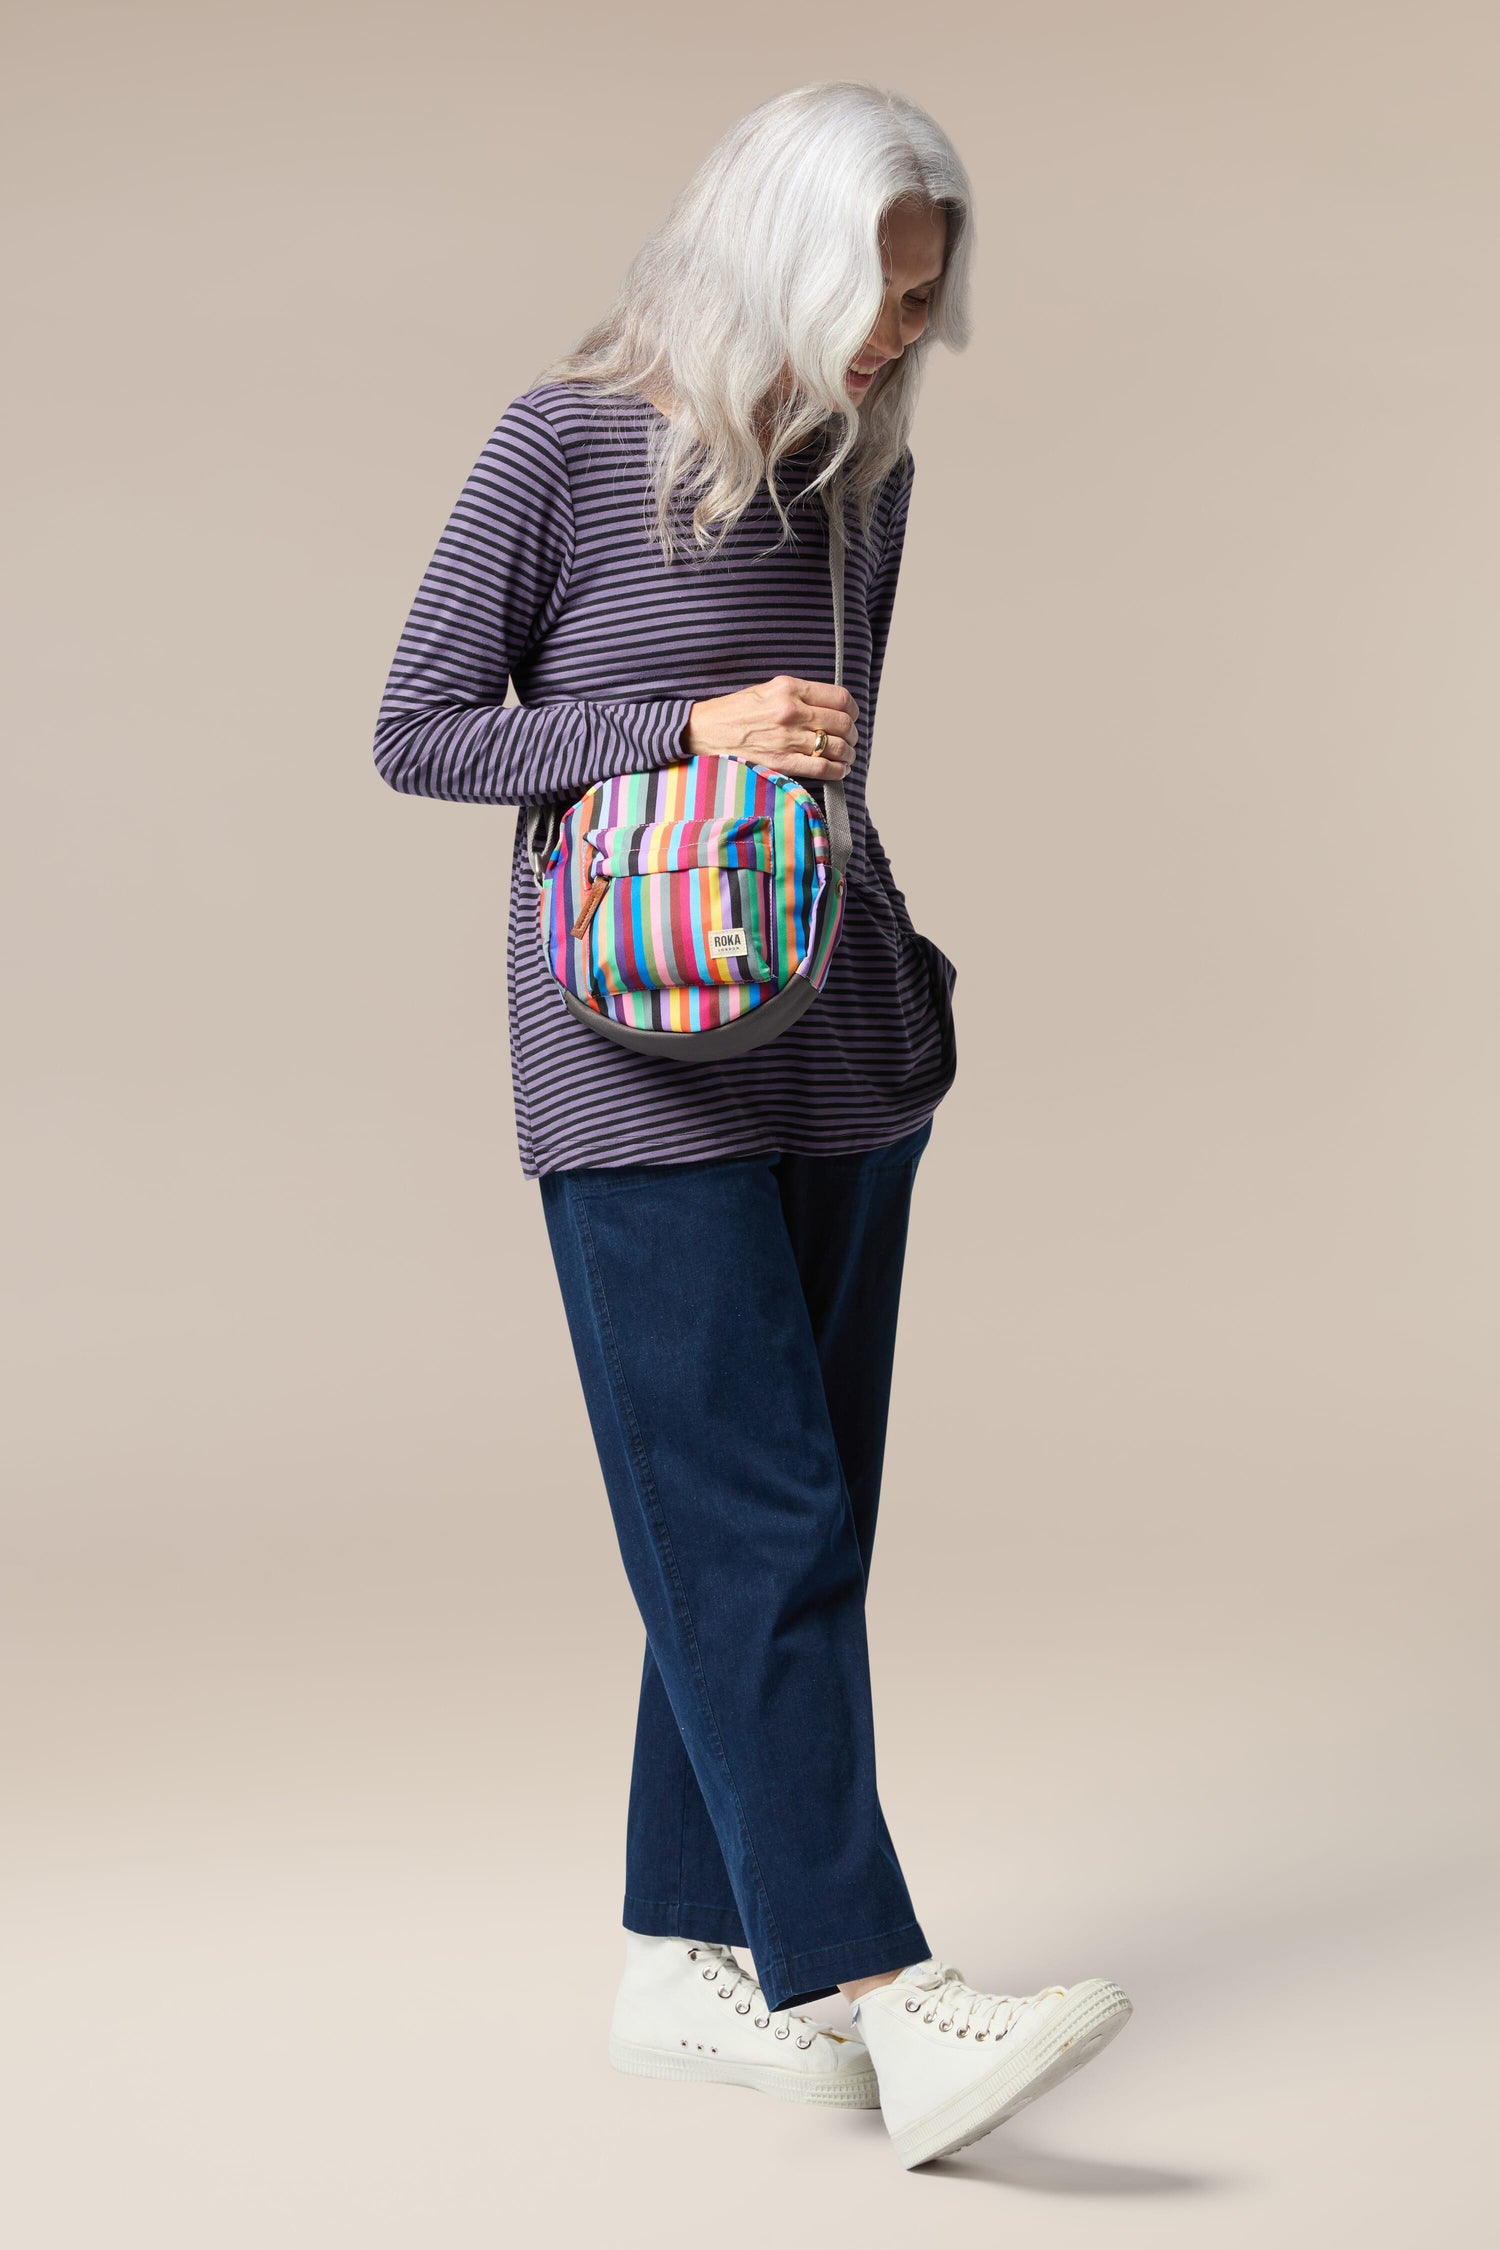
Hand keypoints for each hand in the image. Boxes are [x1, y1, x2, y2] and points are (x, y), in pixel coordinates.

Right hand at [680, 676, 858, 782]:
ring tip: (847, 755)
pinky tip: (839, 769)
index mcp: (789, 688)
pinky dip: (838, 770)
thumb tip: (829, 706)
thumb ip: (799, 694)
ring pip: (837, 747)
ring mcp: (787, 739)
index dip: (852, 709)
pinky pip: (823, 768)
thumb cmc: (734, 712)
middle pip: (842, 723)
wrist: (704, 732)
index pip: (839, 697)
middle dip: (852, 733)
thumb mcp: (767, 689)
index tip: (851, 715)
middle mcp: (791, 711)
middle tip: (851, 738)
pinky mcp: (782, 762)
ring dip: (848, 753)